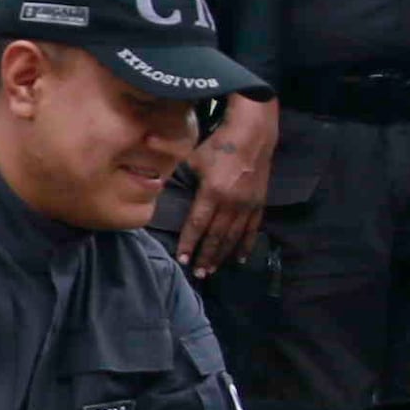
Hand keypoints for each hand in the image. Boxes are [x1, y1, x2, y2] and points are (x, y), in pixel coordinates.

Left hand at [179, 99, 277, 276]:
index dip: (189, 243)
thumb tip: (150, 179)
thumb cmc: (219, 144)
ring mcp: (247, 205)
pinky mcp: (258, 203)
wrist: (253, 135)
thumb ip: (172, 171)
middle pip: (216, 236)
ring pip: (233, 237)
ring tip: (213, 270)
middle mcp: (231, 203)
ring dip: (222, 255)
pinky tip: (239, 258)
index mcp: (212, 193)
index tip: (181, 260)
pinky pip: (252, 230)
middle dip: (206, 256)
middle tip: (198, 274)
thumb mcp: (192, 156)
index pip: (197, 224)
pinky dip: (245, 245)